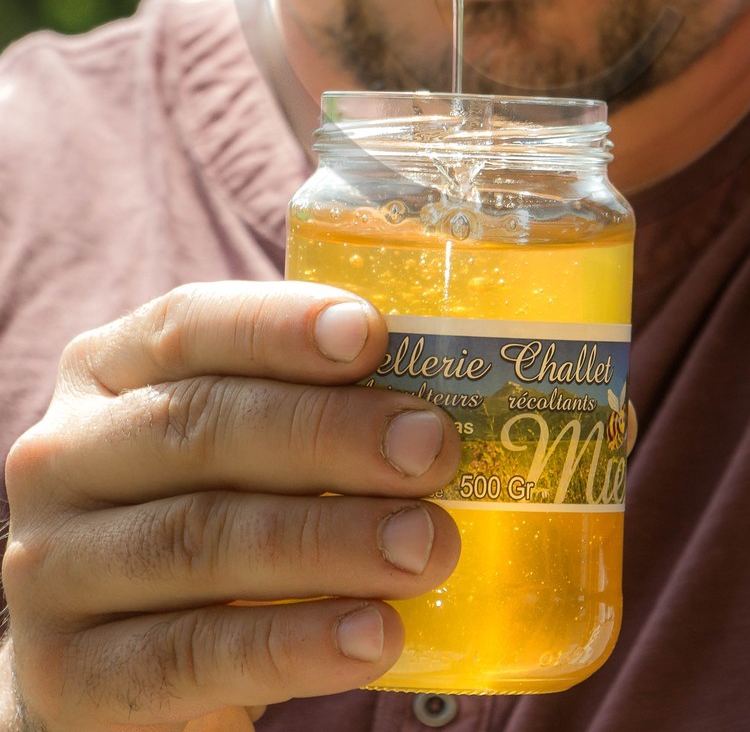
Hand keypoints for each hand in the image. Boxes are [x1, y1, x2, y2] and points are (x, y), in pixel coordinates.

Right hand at [1, 282, 461, 730]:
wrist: (120, 657)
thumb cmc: (211, 517)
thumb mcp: (239, 445)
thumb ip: (309, 404)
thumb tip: (447, 391)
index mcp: (107, 370)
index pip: (189, 325)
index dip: (279, 325)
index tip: (371, 333)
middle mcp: (62, 455)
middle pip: (200, 427)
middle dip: (329, 434)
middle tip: (432, 449)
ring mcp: (49, 568)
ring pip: (198, 539)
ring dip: (329, 542)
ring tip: (425, 547)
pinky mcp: (66, 676)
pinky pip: (189, 658)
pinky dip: (293, 647)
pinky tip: (373, 637)